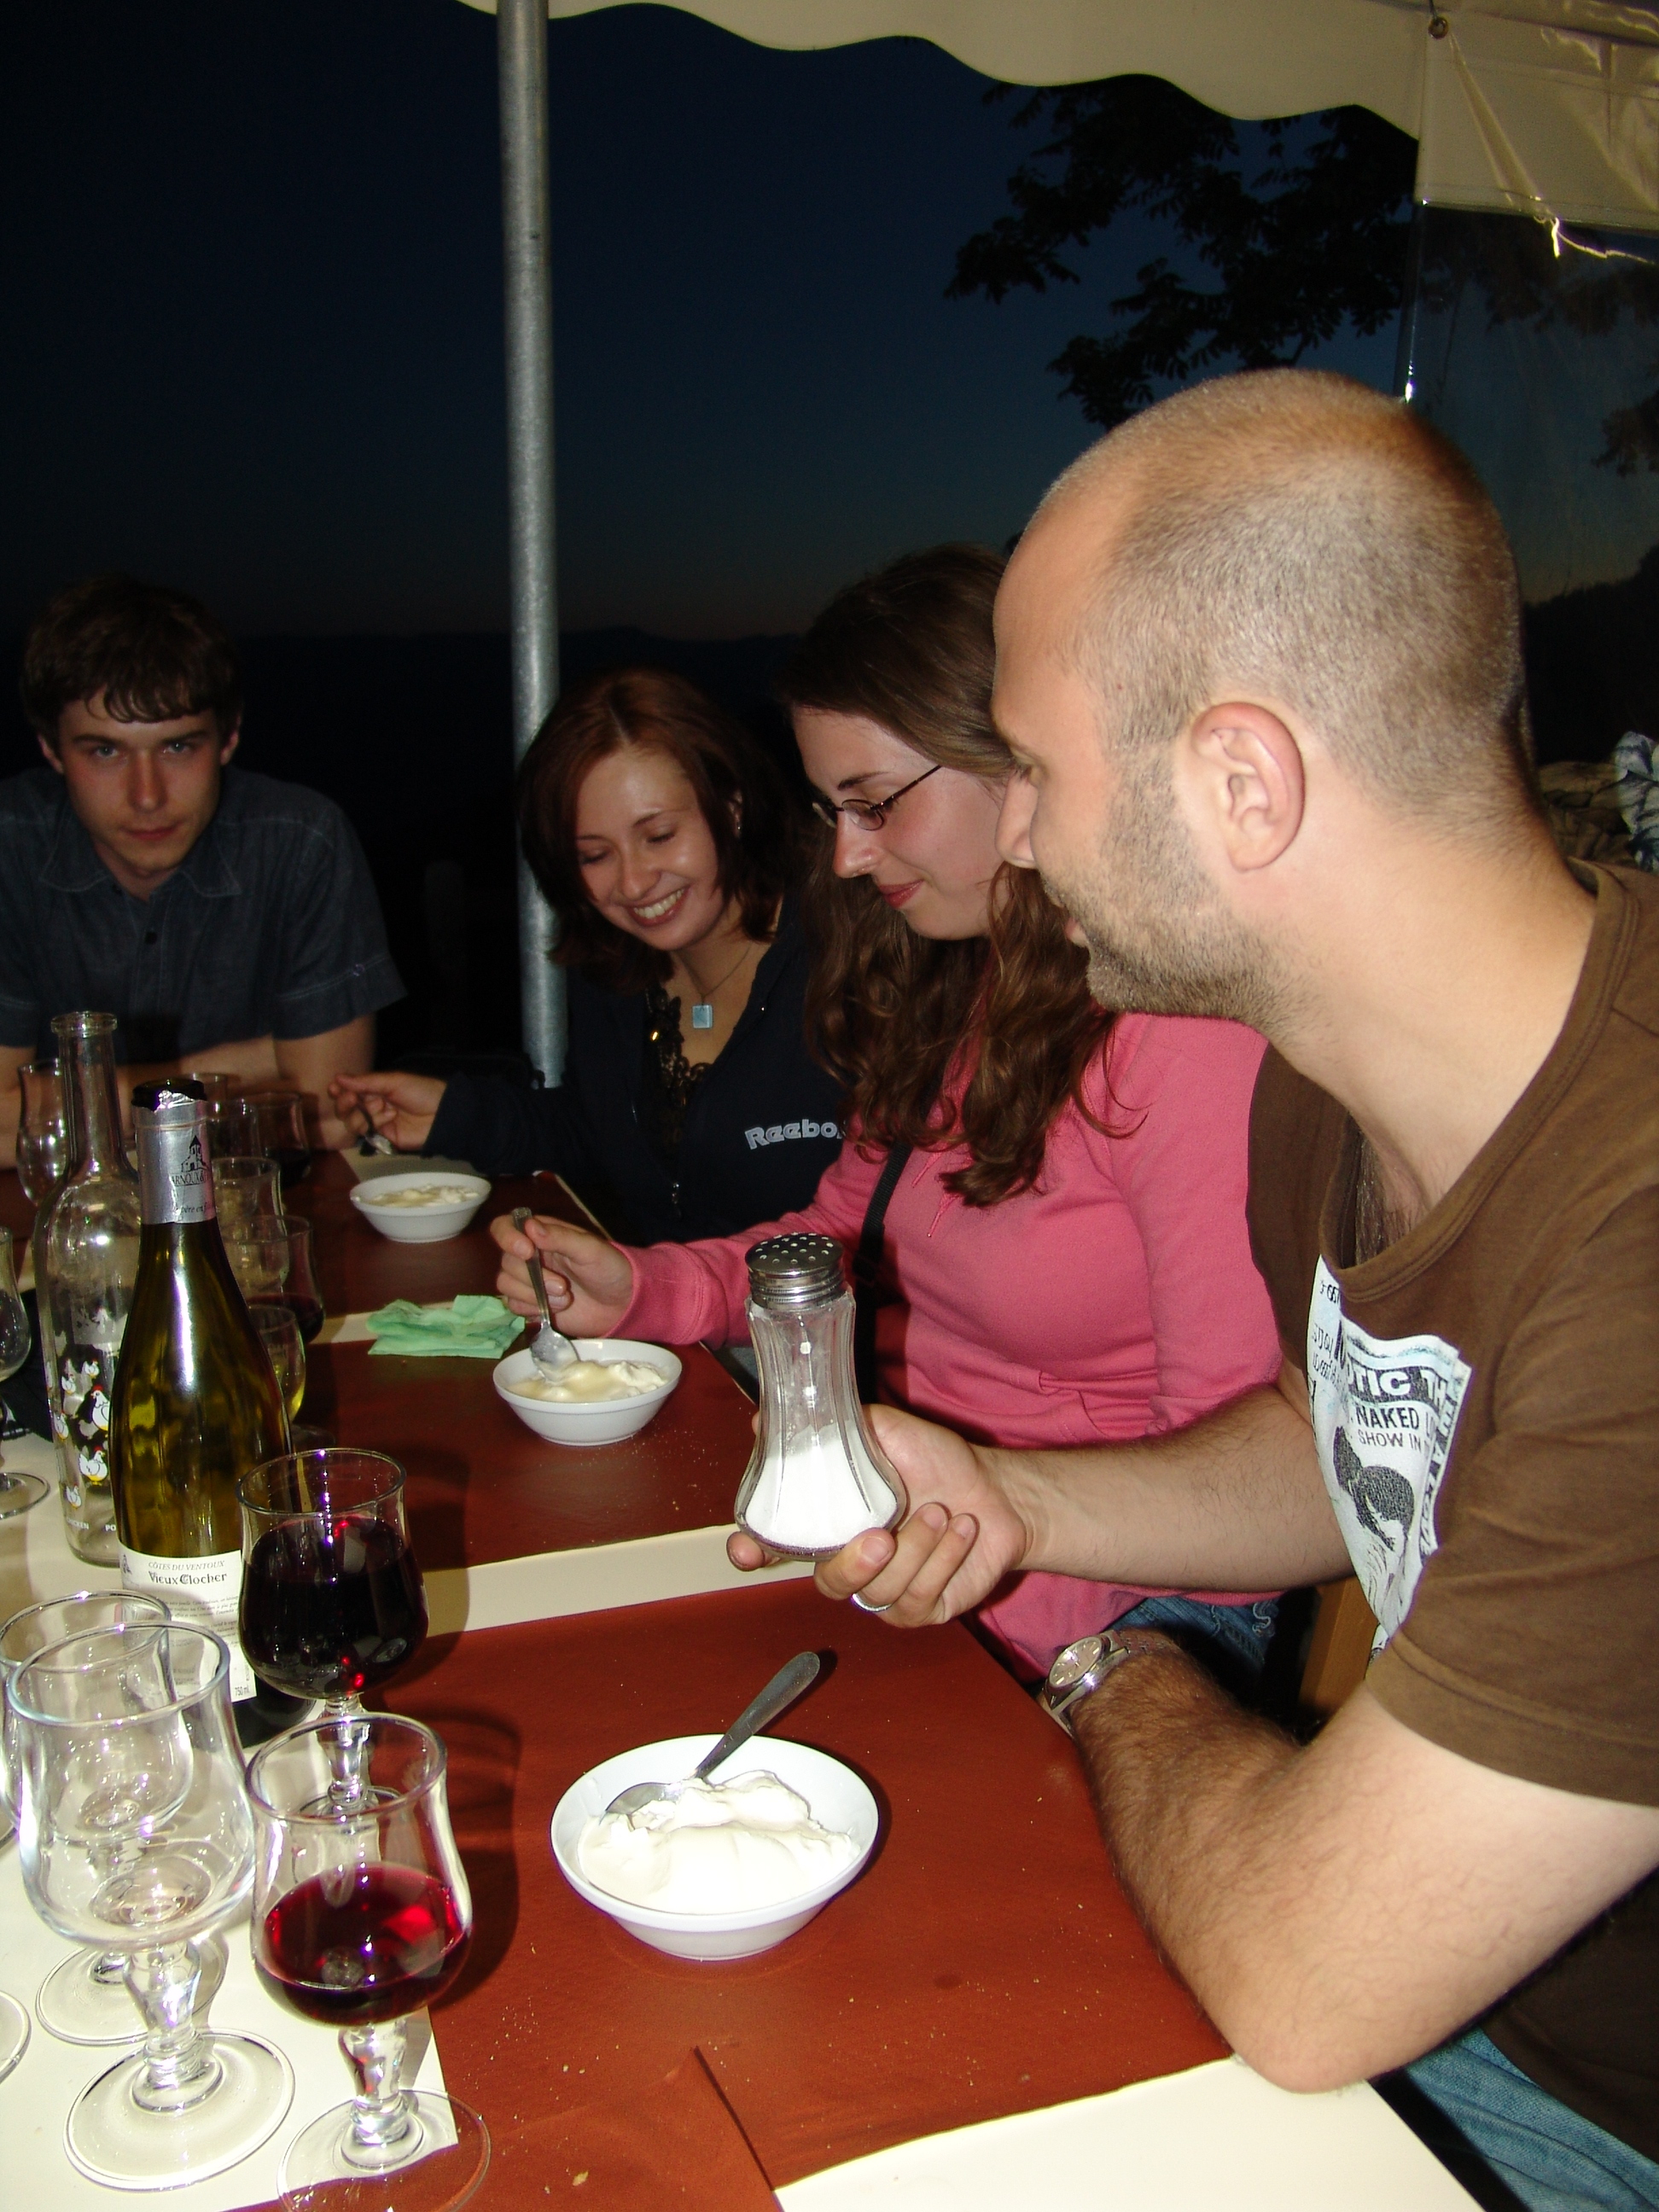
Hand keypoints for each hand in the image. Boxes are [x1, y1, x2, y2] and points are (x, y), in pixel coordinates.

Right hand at [328, 1070, 445, 1152]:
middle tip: (352, 1098)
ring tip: (381, 1105)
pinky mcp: (383, 1139)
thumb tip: (337, 1078)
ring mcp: (377, 1123)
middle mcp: (372, 1106)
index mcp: (374, 1090)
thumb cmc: (421, 1091)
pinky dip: (375, 1123)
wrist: (442, 1113)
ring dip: (363, 1113)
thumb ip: (365, 1082)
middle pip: (345, 1110)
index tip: (334, 1088)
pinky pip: (368, 1133)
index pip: (348, 1092)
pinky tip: (389, 1116)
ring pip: (353, 1123)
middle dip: (345, 1103)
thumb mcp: (393, 1081)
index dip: (339, 1091)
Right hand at [489, 1209, 634, 1336]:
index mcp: (541, 1233)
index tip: (526, 1251)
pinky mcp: (528, 1303)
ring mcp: (527, 1280)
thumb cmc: (609, 1268)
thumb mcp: (590, 1249)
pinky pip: (512, 1305)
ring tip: (564, 1299)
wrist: (620, 1304)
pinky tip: (554, 1309)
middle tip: (563, 1287)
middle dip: (533, 1277)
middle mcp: (529, 1255)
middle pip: (506, 1261)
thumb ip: (560, 1237)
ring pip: (505, 1284)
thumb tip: (529, 1226)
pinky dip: (532, 1308)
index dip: (507, 1238)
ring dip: (533, 1295)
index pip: (504, 1227)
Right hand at [727, 1404, 1032, 1626]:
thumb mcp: (886, 1432)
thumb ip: (834, 1429)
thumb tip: (766, 1423)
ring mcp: (884, 1589)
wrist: (996, 1492)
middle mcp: (850, 1559)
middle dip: (854, 1563)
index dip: (753, 1551)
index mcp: (830, 1521)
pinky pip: (916, 1600)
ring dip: (916, 1550)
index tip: (749, 1550)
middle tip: (883, 1535)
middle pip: (827, 1582)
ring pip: (878, 1592)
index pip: (775, 1544)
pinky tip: (960, 1531)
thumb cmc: (935, 1461)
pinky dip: (941, 1561)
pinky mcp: (920, 1608)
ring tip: (941, 1514)